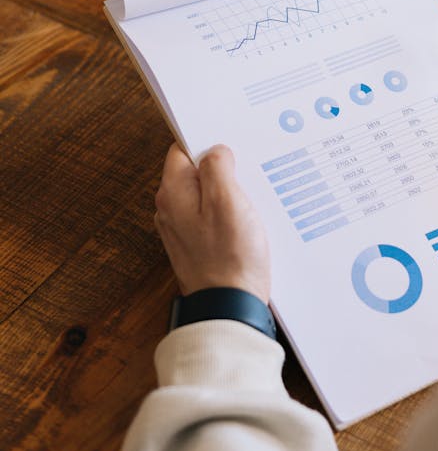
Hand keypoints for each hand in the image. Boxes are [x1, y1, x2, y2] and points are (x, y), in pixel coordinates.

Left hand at [154, 144, 270, 302]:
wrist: (229, 307)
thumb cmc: (230, 256)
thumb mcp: (228, 200)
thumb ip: (218, 167)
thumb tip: (215, 151)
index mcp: (173, 193)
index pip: (182, 150)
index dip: (207, 143)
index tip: (231, 143)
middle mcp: (171, 210)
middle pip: (196, 173)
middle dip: (223, 169)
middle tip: (249, 173)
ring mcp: (183, 229)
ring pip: (207, 195)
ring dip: (229, 193)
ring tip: (253, 199)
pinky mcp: (198, 245)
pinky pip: (212, 218)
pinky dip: (229, 215)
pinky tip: (248, 222)